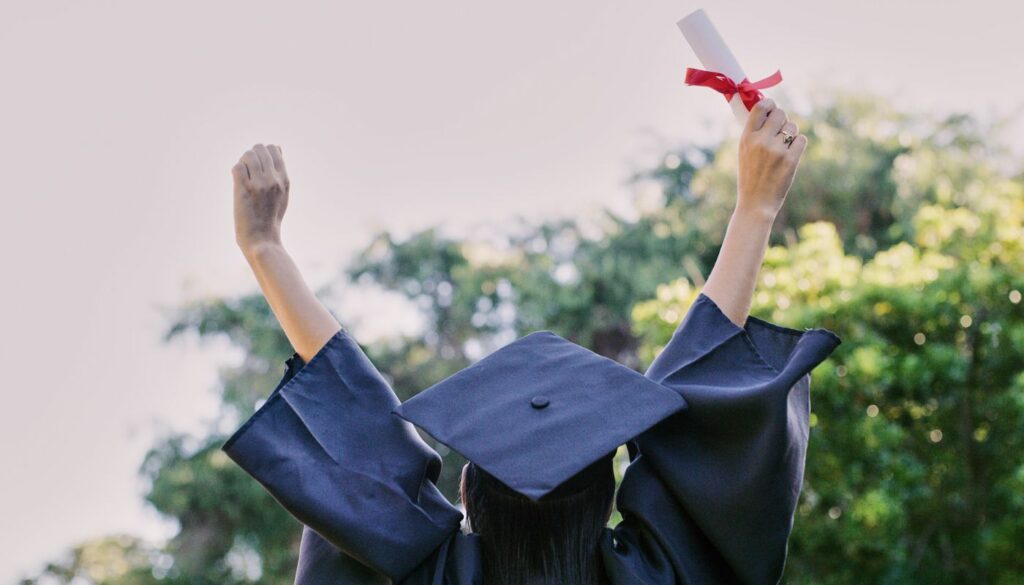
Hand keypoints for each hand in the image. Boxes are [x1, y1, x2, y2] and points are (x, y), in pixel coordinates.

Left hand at [232, 143, 289, 252]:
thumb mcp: (283, 194)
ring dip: (242, 162)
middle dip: (251, 155)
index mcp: (284, 180)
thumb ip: (280, 172)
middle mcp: (273, 179)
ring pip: (248, 155)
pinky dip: (236, 171)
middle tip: (248, 170)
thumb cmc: (271, 218)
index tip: (258, 165)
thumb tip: (278, 148)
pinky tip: (238, 182)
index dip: (263, 152)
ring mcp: (259, 184)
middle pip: (260, 149)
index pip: (274, 149)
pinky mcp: (244, 190)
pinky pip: (237, 167)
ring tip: (243, 175)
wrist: (262, 239)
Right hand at [735, 98, 806, 219]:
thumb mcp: (744, 152)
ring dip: (791, 133)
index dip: (770, 104)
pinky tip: (790, 154)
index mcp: (747, 137)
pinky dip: (798, 145)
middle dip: (783, 119)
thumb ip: (754, 131)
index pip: (761, 107)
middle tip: (780, 129)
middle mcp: (761, 141)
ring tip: (783, 146)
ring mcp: (777, 150)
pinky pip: (801, 139)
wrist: (756, 203)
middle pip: (781, 113)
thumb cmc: (750, 176)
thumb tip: (768, 110)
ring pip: (793, 126)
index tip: (772, 107)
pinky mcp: (790, 160)